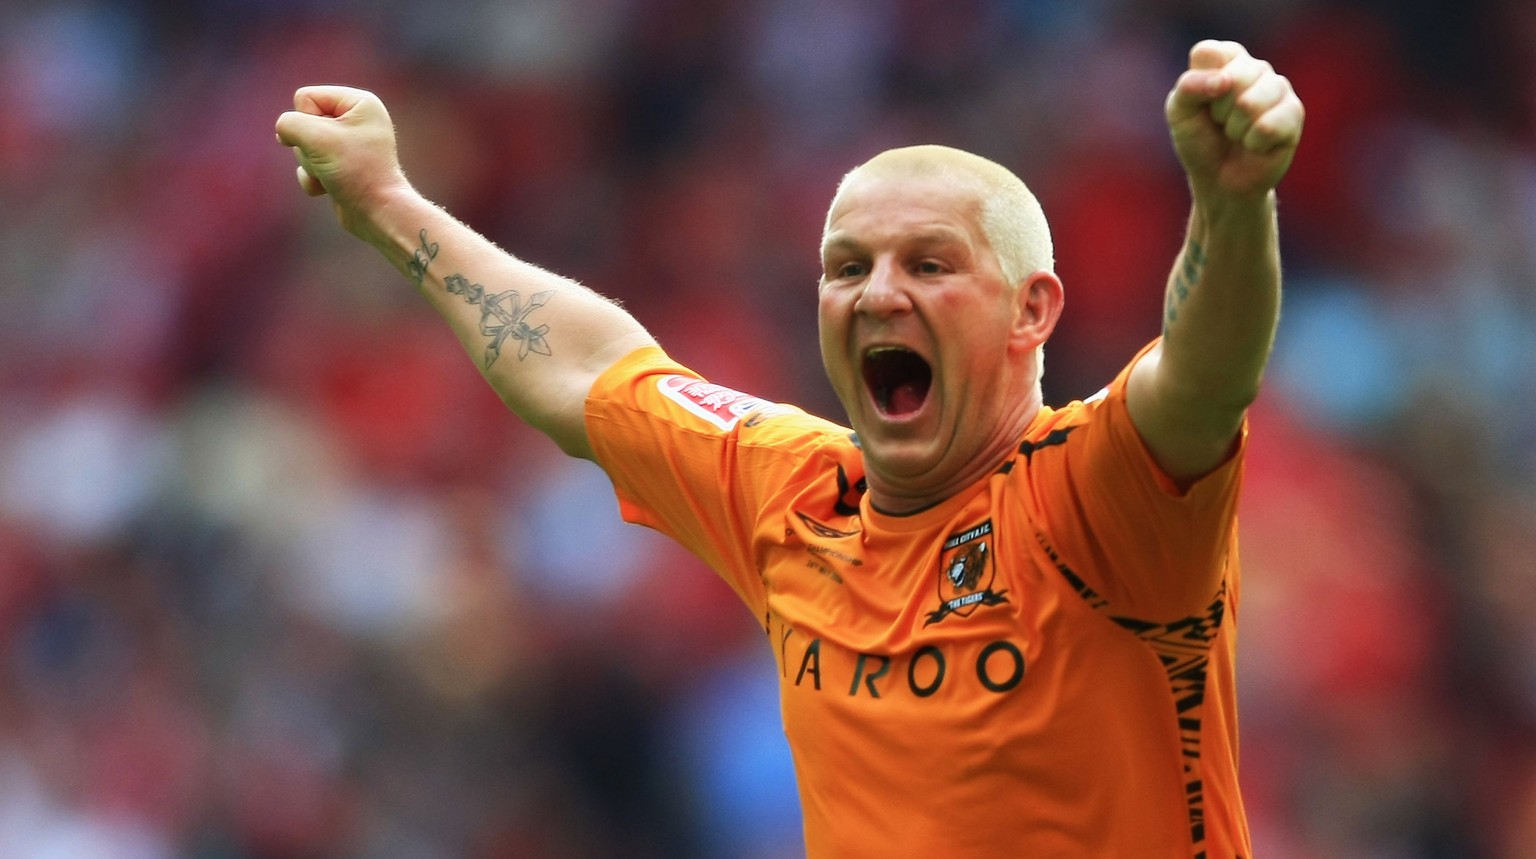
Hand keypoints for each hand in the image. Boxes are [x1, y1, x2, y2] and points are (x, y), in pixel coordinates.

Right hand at [274, 86, 409, 233]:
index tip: (330, 140)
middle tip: (334, 161)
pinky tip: (330, 189)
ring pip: (302, 146)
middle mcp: (356, 119)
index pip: (306, 97)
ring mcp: (347, 145)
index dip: (307, 121)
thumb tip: (284, 133)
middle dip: (309, 147)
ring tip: (334, 175)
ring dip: (311, 165)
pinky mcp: (340, 167)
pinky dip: (313, 180)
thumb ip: (288, 124)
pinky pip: (309, 166)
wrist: (378, 214)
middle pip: (303, 123)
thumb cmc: (355, 171)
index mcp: (359, 102)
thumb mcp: (315, 137)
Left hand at [1165, 41, 1303, 202]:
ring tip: (1238, 135)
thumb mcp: (1180, 114)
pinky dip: (1253, 143)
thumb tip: (1224, 81)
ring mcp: (1278, 88)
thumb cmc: (1200, 142)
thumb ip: (1189, 87)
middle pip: (1232, 77)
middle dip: (1218, 111)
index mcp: (1225, 59)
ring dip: (1236, 129)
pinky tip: (1255, 145)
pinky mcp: (1294, 112)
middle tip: (1221, 124)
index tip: (1201, 104)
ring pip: (1250, 103)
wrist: (1221, 181)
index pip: (1208, 53)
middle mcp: (1255, 68)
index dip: (1199, 85)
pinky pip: (1268, 125)